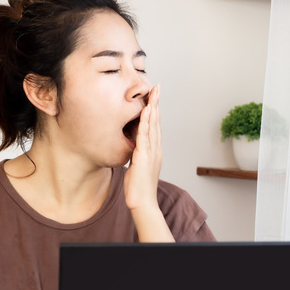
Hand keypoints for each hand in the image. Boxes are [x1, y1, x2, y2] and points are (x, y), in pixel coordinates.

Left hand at [124, 84, 161, 211]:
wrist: (142, 202)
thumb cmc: (138, 188)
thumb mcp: (137, 167)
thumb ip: (137, 156)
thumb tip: (132, 150)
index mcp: (154, 151)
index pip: (155, 127)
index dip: (155, 111)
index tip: (154, 97)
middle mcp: (156, 149)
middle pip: (157, 122)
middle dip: (157, 104)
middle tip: (157, 87)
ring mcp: (151, 152)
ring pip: (153, 125)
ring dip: (154, 107)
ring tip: (154, 92)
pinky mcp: (144, 156)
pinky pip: (145, 135)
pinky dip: (146, 121)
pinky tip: (147, 110)